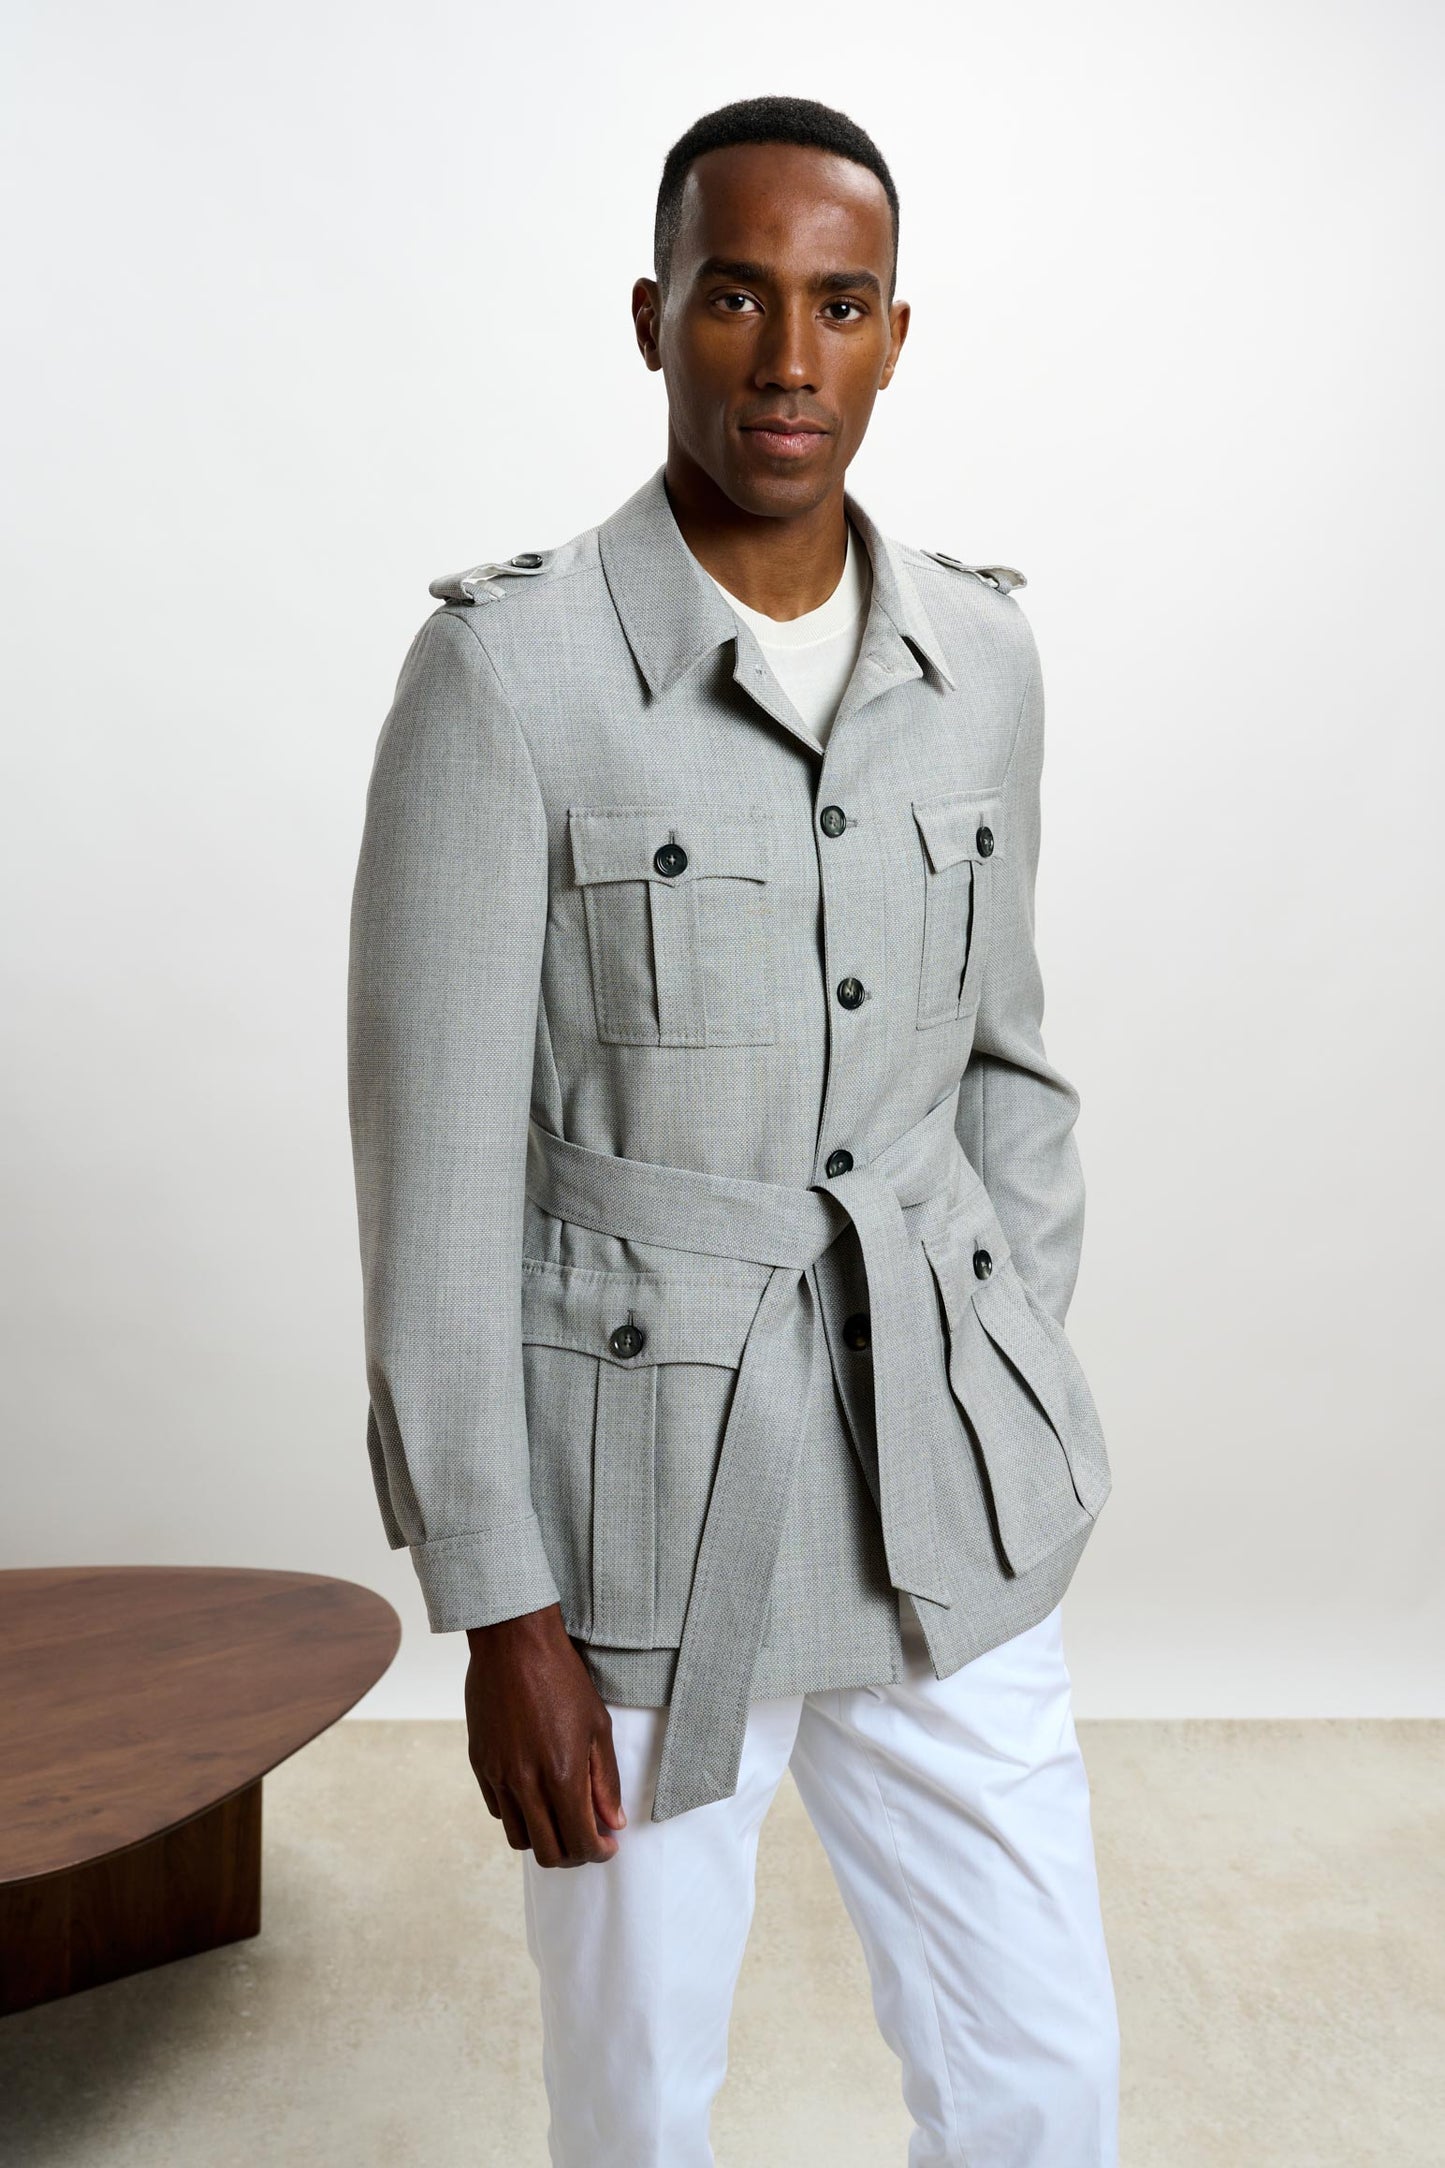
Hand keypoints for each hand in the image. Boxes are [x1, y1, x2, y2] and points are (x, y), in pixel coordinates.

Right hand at [464, 1604, 626, 1866]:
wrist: (514, 1644)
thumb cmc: (562, 1678)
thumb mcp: (598, 1727)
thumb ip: (605, 1780)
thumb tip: (613, 1821)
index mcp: (561, 1776)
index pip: (580, 1842)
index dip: (598, 1852)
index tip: (608, 1844)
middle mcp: (525, 1784)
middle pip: (548, 1853)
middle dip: (574, 1854)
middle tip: (588, 1837)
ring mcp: (498, 1776)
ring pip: (518, 1838)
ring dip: (544, 1839)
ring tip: (561, 1819)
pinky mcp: (479, 1765)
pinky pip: (499, 1811)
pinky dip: (520, 1815)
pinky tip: (536, 1795)